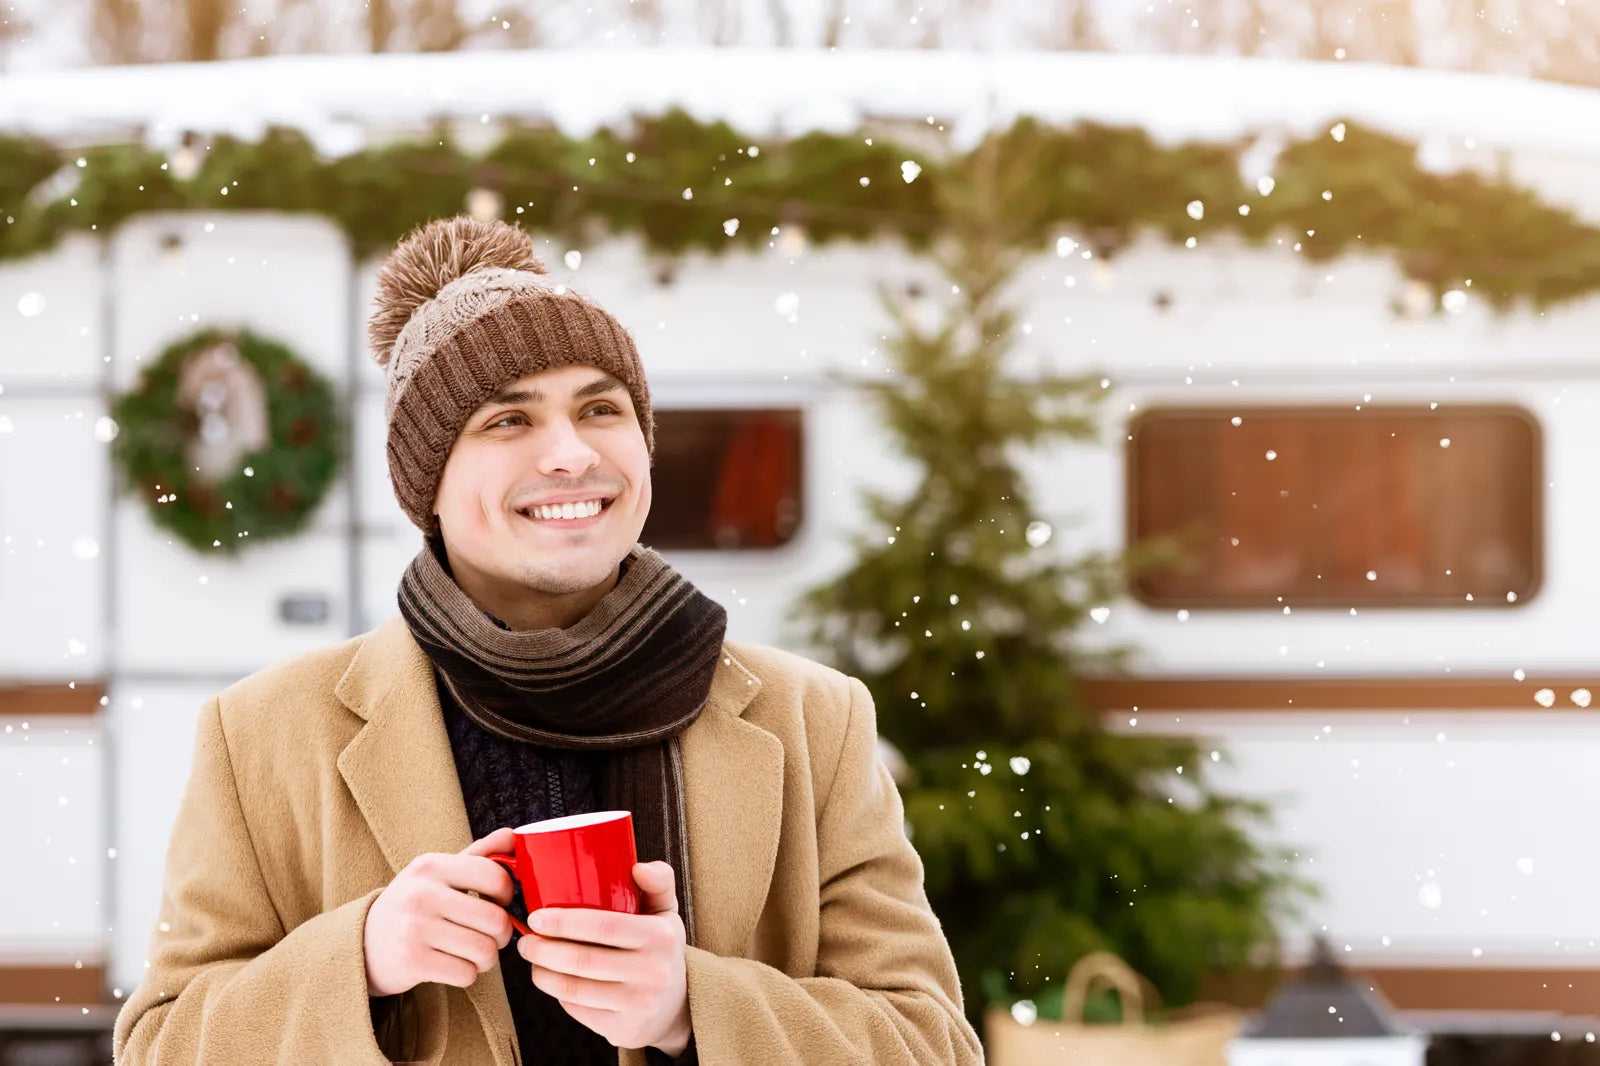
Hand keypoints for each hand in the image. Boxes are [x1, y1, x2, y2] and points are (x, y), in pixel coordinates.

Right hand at [363, 827, 518, 996]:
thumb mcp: (438, 873)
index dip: (508, 894)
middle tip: (490, 936)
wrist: (363, 943)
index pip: (495, 876)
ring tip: (472, 952)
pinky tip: (453, 966)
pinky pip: (466, 974)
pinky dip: (468, 975)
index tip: (499, 903)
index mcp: (432, 866)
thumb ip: (478, 855)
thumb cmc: (414, 905)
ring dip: (486, 958)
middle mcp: (422, 894)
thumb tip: (513, 836)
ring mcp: (415, 928)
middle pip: (496, 920)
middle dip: (502, 934)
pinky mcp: (412, 962)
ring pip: (485, 951)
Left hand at [517, 861, 691, 1055]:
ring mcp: (638, 1004)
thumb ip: (657, 882)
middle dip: (543, 949)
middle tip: (525, 940)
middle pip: (581, 960)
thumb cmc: (660, 949)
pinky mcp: (623, 1029)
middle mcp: (652, 972)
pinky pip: (578, 1009)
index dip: (563, 922)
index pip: (603, 925)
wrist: (676, 1005)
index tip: (536, 917)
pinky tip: (551, 979)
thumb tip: (637, 867)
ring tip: (532, 959)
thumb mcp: (666, 913)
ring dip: (543, 972)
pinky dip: (557, 993)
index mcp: (660, 936)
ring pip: (574, 988)